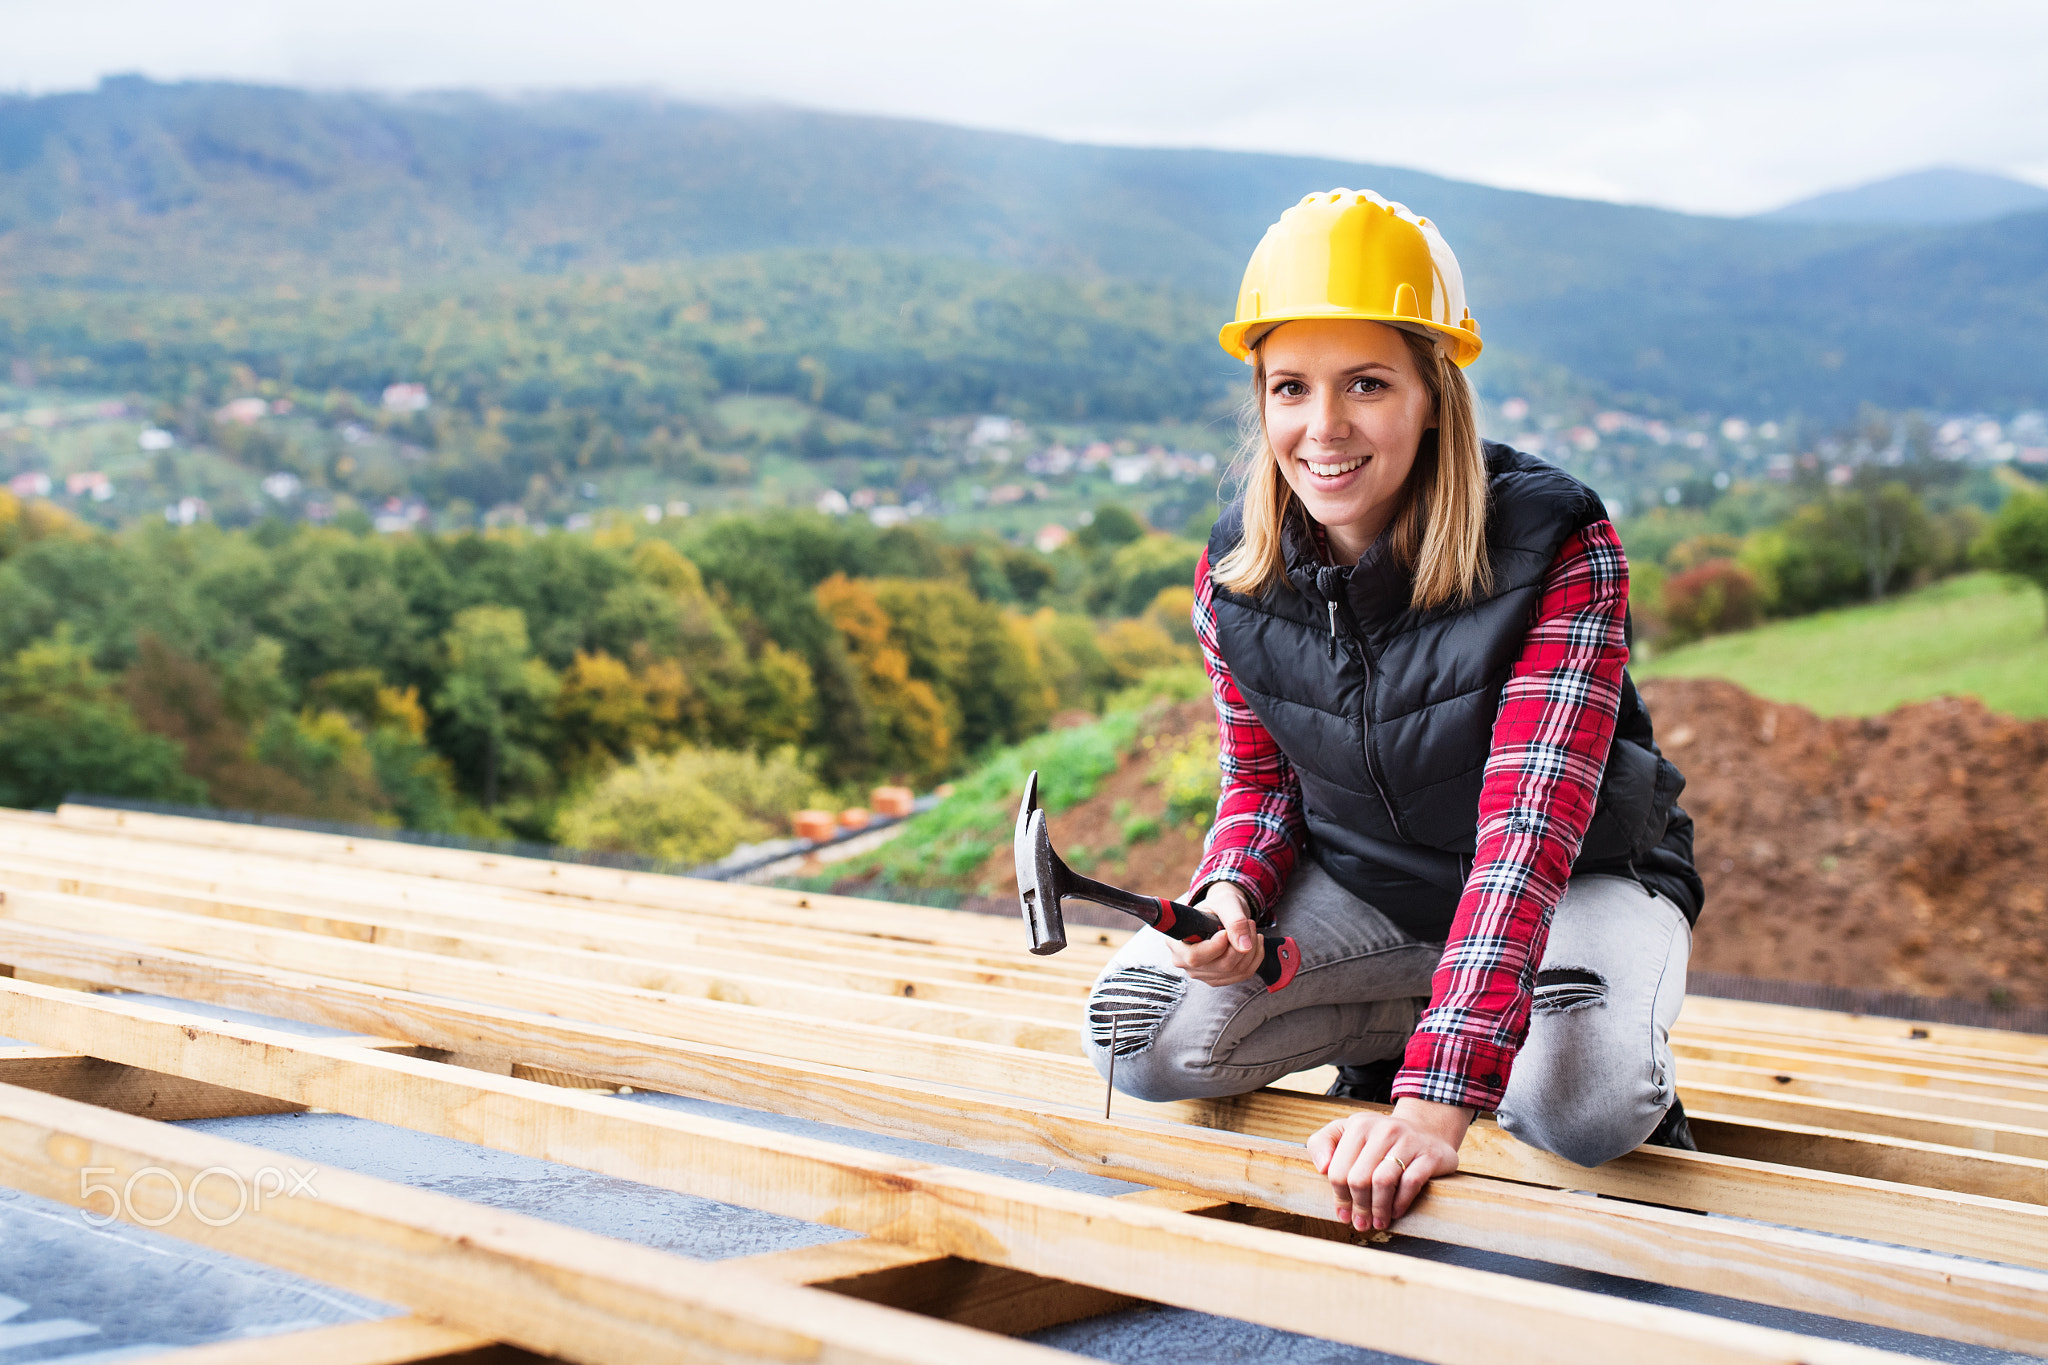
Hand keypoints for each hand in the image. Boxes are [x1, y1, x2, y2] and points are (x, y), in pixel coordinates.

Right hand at [1167, 882, 1262, 987]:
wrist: (1221, 913)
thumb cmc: (1218, 905)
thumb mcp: (1225, 903)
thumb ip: (1234, 921)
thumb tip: (1244, 947)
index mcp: (1176, 942)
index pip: (1195, 956)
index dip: (1215, 947)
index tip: (1226, 932)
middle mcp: (1184, 962)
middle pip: (1220, 966)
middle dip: (1241, 944)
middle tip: (1249, 923)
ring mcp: (1201, 973)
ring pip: (1235, 971)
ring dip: (1252, 949)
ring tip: (1251, 929)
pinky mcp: (1217, 978)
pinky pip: (1243, 974)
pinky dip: (1254, 957)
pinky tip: (1253, 942)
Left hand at [1307, 1097, 1471, 1232]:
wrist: (1425, 1131)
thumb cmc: (1378, 1139)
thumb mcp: (1346, 1132)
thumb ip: (1322, 1143)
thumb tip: (1322, 1168)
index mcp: (1359, 1125)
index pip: (1339, 1169)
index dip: (1339, 1197)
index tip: (1343, 1214)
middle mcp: (1384, 1129)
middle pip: (1360, 1178)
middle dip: (1358, 1206)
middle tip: (1361, 1223)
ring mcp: (1409, 1140)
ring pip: (1383, 1181)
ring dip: (1378, 1209)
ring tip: (1377, 1223)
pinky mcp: (1429, 1154)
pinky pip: (1411, 1183)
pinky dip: (1400, 1202)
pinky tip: (1396, 1212)